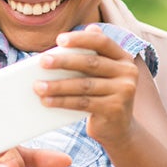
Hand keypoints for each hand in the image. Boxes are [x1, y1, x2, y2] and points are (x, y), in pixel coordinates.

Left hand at [34, 25, 138, 146]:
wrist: (118, 128)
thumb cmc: (100, 94)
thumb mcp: (97, 74)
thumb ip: (84, 57)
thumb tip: (58, 45)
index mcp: (122, 58)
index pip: (102, 42)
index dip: (80, 38)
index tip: (59, 39)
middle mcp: (127, 72)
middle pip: (90, 63)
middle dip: (63, 62)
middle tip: (42, 61)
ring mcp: (124, 92)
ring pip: (84, 85)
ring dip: (58, 86)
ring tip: (38, 86)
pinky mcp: (114, 109)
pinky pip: (83, 103)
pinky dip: (62, 101)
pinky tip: (46, 101)